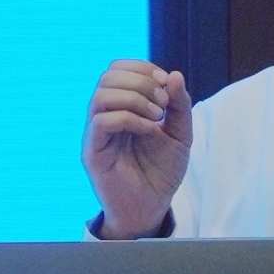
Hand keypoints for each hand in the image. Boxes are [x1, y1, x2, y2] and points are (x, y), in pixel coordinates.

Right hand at [83, 60, 191, 236]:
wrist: (153, 206)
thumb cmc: (162, 171)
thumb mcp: (180, 133)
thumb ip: (179, 104)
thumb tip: (173, 75)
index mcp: (121, 106)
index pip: (117, 68)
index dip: (142, 67)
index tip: (166, 83)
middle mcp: (104, 115)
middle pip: (108, 76)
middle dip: (141, 81)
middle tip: (163, 104)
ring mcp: (96, 133)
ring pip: (101, 95)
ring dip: (135, 98)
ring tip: (156, 116)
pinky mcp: (92, 152)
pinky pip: (101, 121)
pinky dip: (130, 119)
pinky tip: (149, 131)